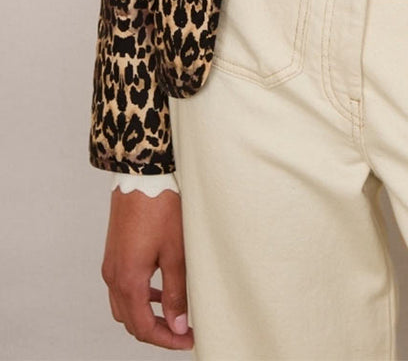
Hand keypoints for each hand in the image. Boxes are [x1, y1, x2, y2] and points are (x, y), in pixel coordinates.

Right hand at [101, 187, 193, 349]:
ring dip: (147, 315)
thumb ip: (176, 292)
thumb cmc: (160, 207)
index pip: (143, 327)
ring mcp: (111, 264)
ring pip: (125, 306)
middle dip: (157, 331)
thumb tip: (178, 324)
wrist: (141, 175)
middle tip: (182, 332)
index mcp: (128, 280)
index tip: (188, 340)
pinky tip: (160, 291)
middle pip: (131, 321)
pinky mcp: (115, 253)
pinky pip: (123, 288)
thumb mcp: (176, 252)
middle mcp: (114, 276)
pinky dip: (140, 298)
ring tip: (174, 315)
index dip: (166, 340)